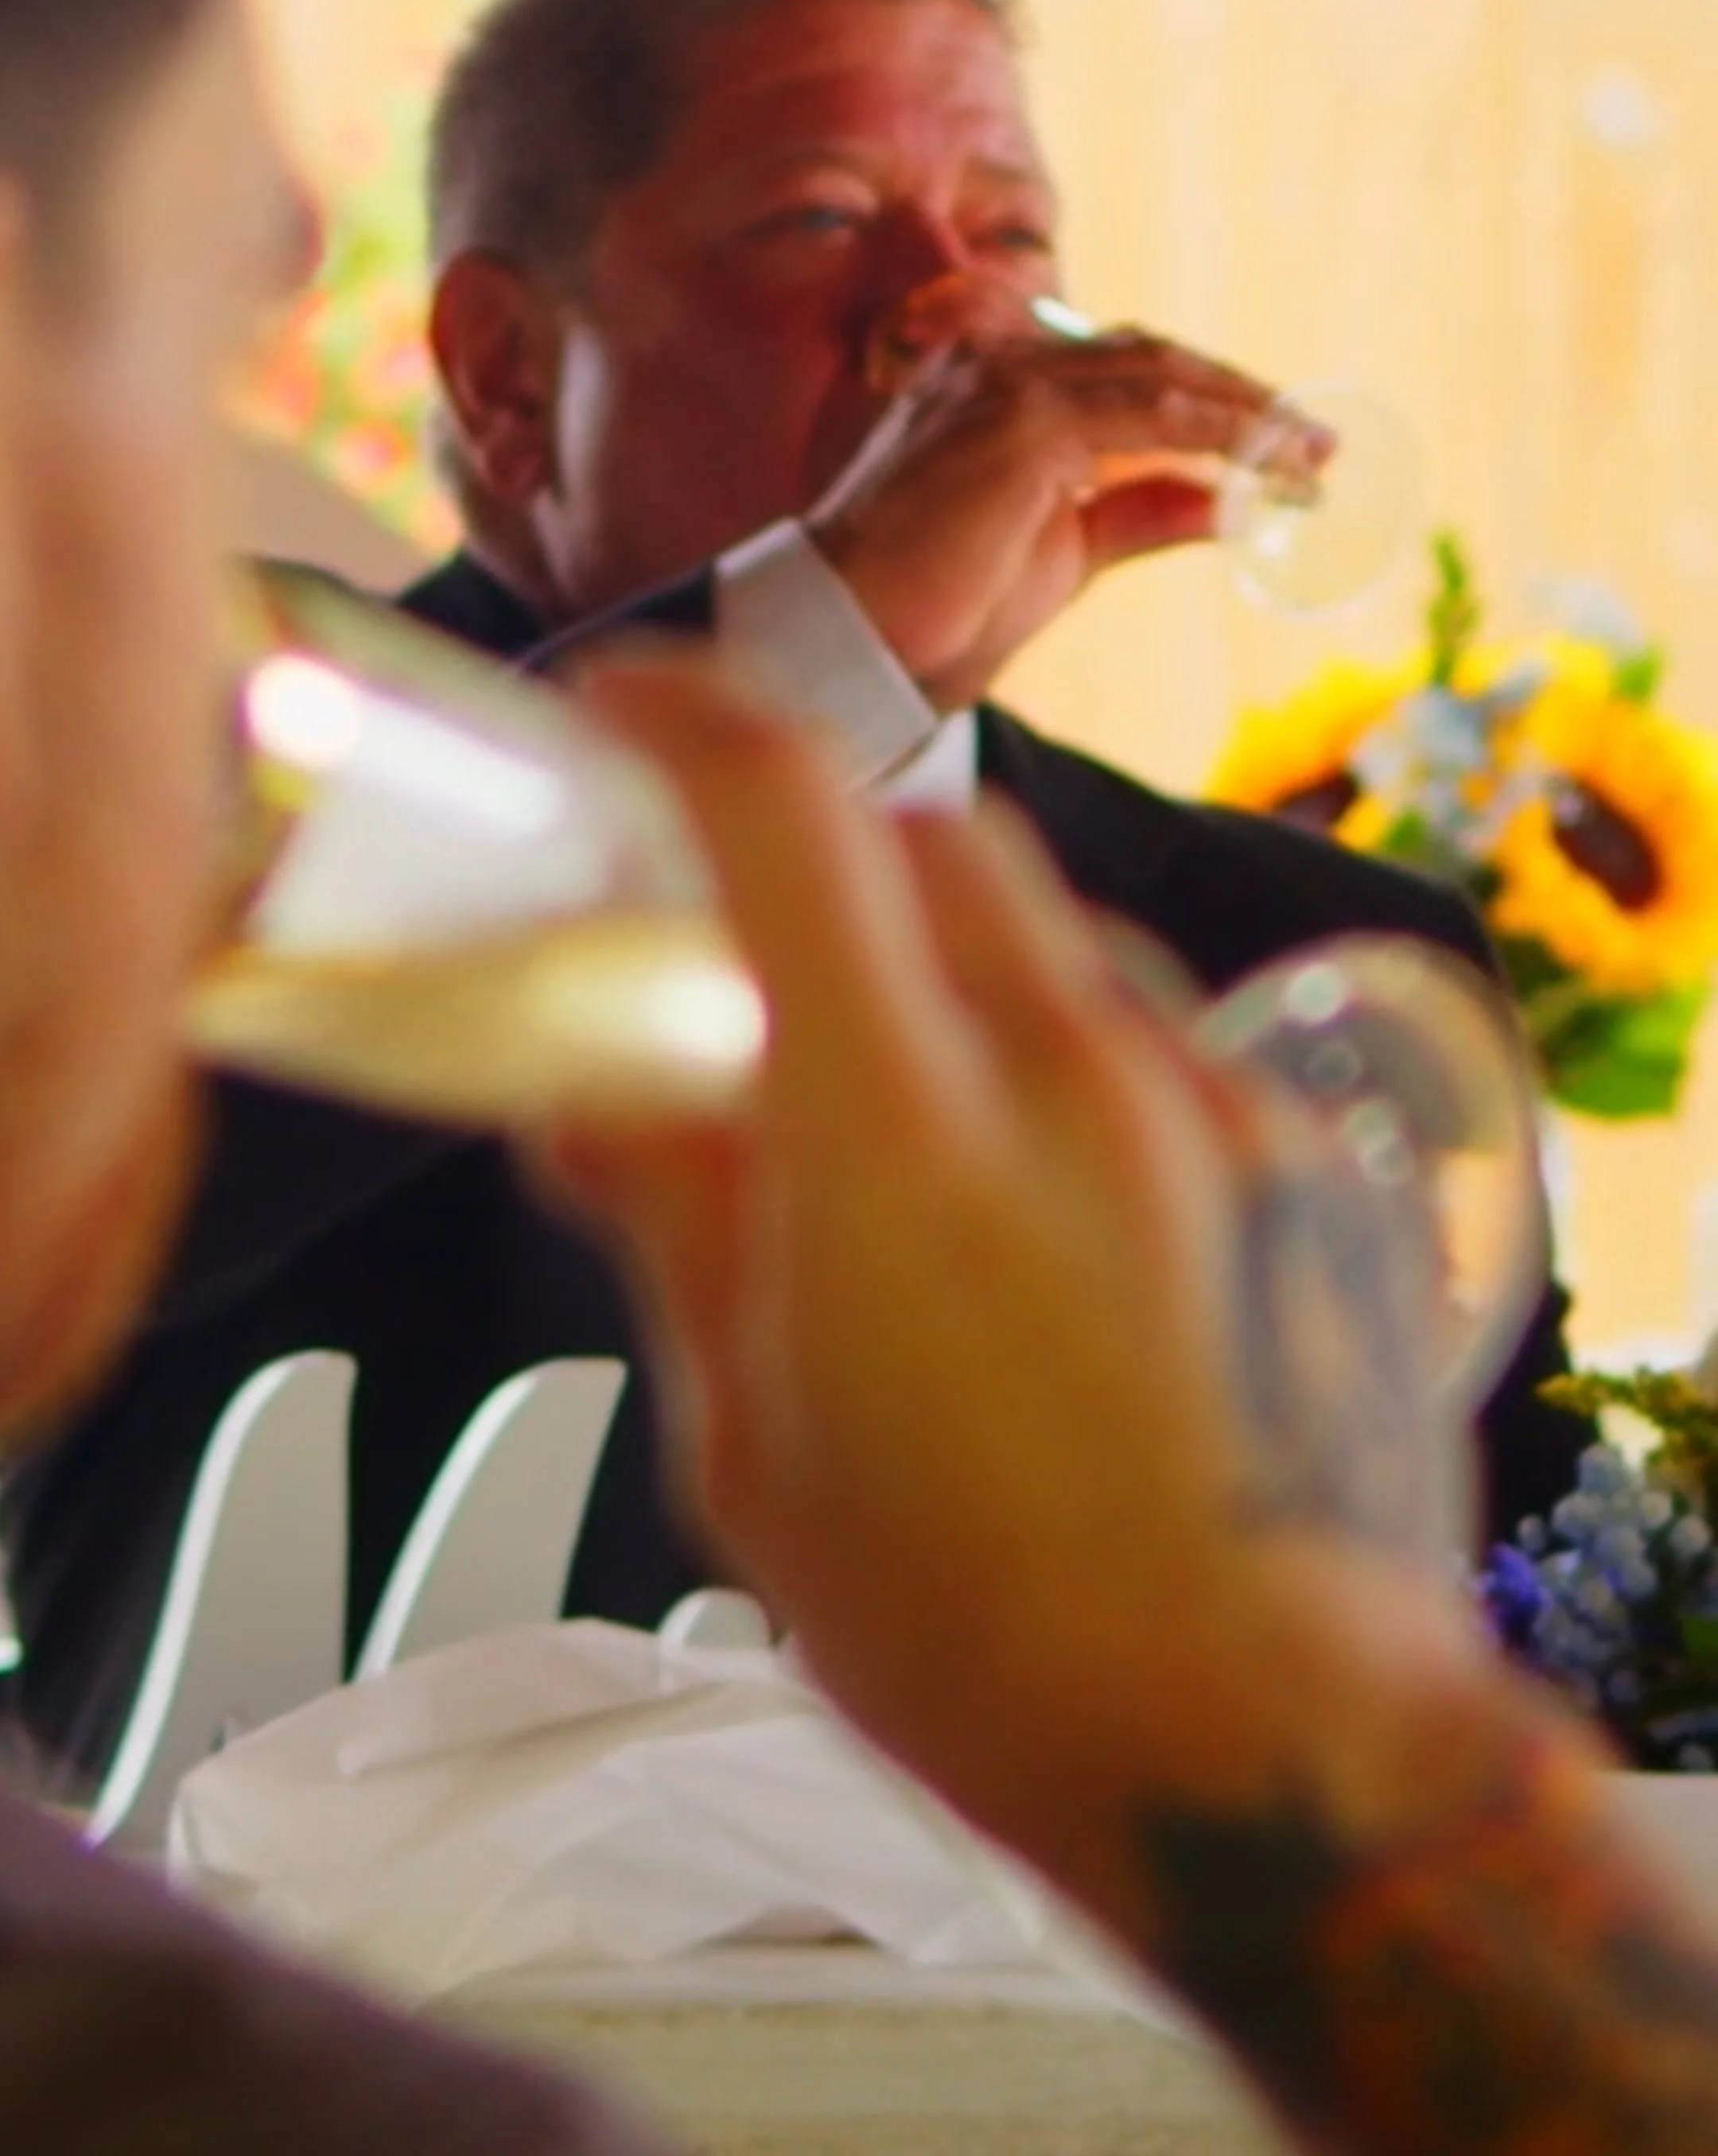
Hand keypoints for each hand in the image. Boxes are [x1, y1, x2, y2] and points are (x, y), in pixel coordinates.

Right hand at [544, 654, 1489, 1940]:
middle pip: (934, 838)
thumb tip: (592, 1098)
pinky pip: (1168, 1041)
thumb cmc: (984, 1634)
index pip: (786, 813)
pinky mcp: (1311, 1162)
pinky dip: (1079, 1067)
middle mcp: (1072, 1077)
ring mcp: (1213, 1108)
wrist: (1270, 1747)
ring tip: (922, 1122)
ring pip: (1057, 939)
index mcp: (897, 1138)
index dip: (684, 719)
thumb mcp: (751, 1445)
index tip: (624, 713)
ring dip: (962, 971)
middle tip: (764, 947)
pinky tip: (1061, 1208)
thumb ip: (678, 1224)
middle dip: (826, 850)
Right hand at [805, 317, 1326, 707]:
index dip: (1205, 400)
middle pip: (1150, 359)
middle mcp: (995, 366)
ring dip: (1248, 416)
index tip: (1278, 443)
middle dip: (1241, 399)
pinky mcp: (1026, 424)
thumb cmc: (935, 610)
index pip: (1120, 371)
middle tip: (1315, 443)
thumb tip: (1225, 504)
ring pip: (1161, 377)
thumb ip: (1136, 513)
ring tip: (1311, 456)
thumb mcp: (1063, 555)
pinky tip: (1270, 467)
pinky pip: (1155, 415)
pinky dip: (1223, 436)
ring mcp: (1007, 385)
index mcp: (991, 387)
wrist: (856, 641)